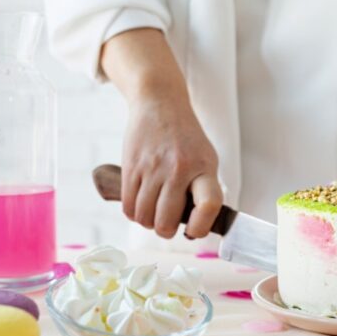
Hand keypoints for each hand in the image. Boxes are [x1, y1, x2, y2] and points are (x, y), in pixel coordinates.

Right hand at [100, 28, 222, 238]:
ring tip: (154, 212)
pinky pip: (128, 206)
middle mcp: (178, 168)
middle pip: (166, 221)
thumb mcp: (205, 158)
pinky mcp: (131, 166)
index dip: (200, 226)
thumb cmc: (186, 139)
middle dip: (166, 230)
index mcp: (203, 167)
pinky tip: (141, 204)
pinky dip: (134, 213)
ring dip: (148, 222)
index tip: (193, 230)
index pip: (208, 204)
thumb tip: (195, 226)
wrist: (160, 104)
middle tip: (168, 223)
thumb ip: (204, 189)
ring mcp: (153, 168)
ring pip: (144, 217)